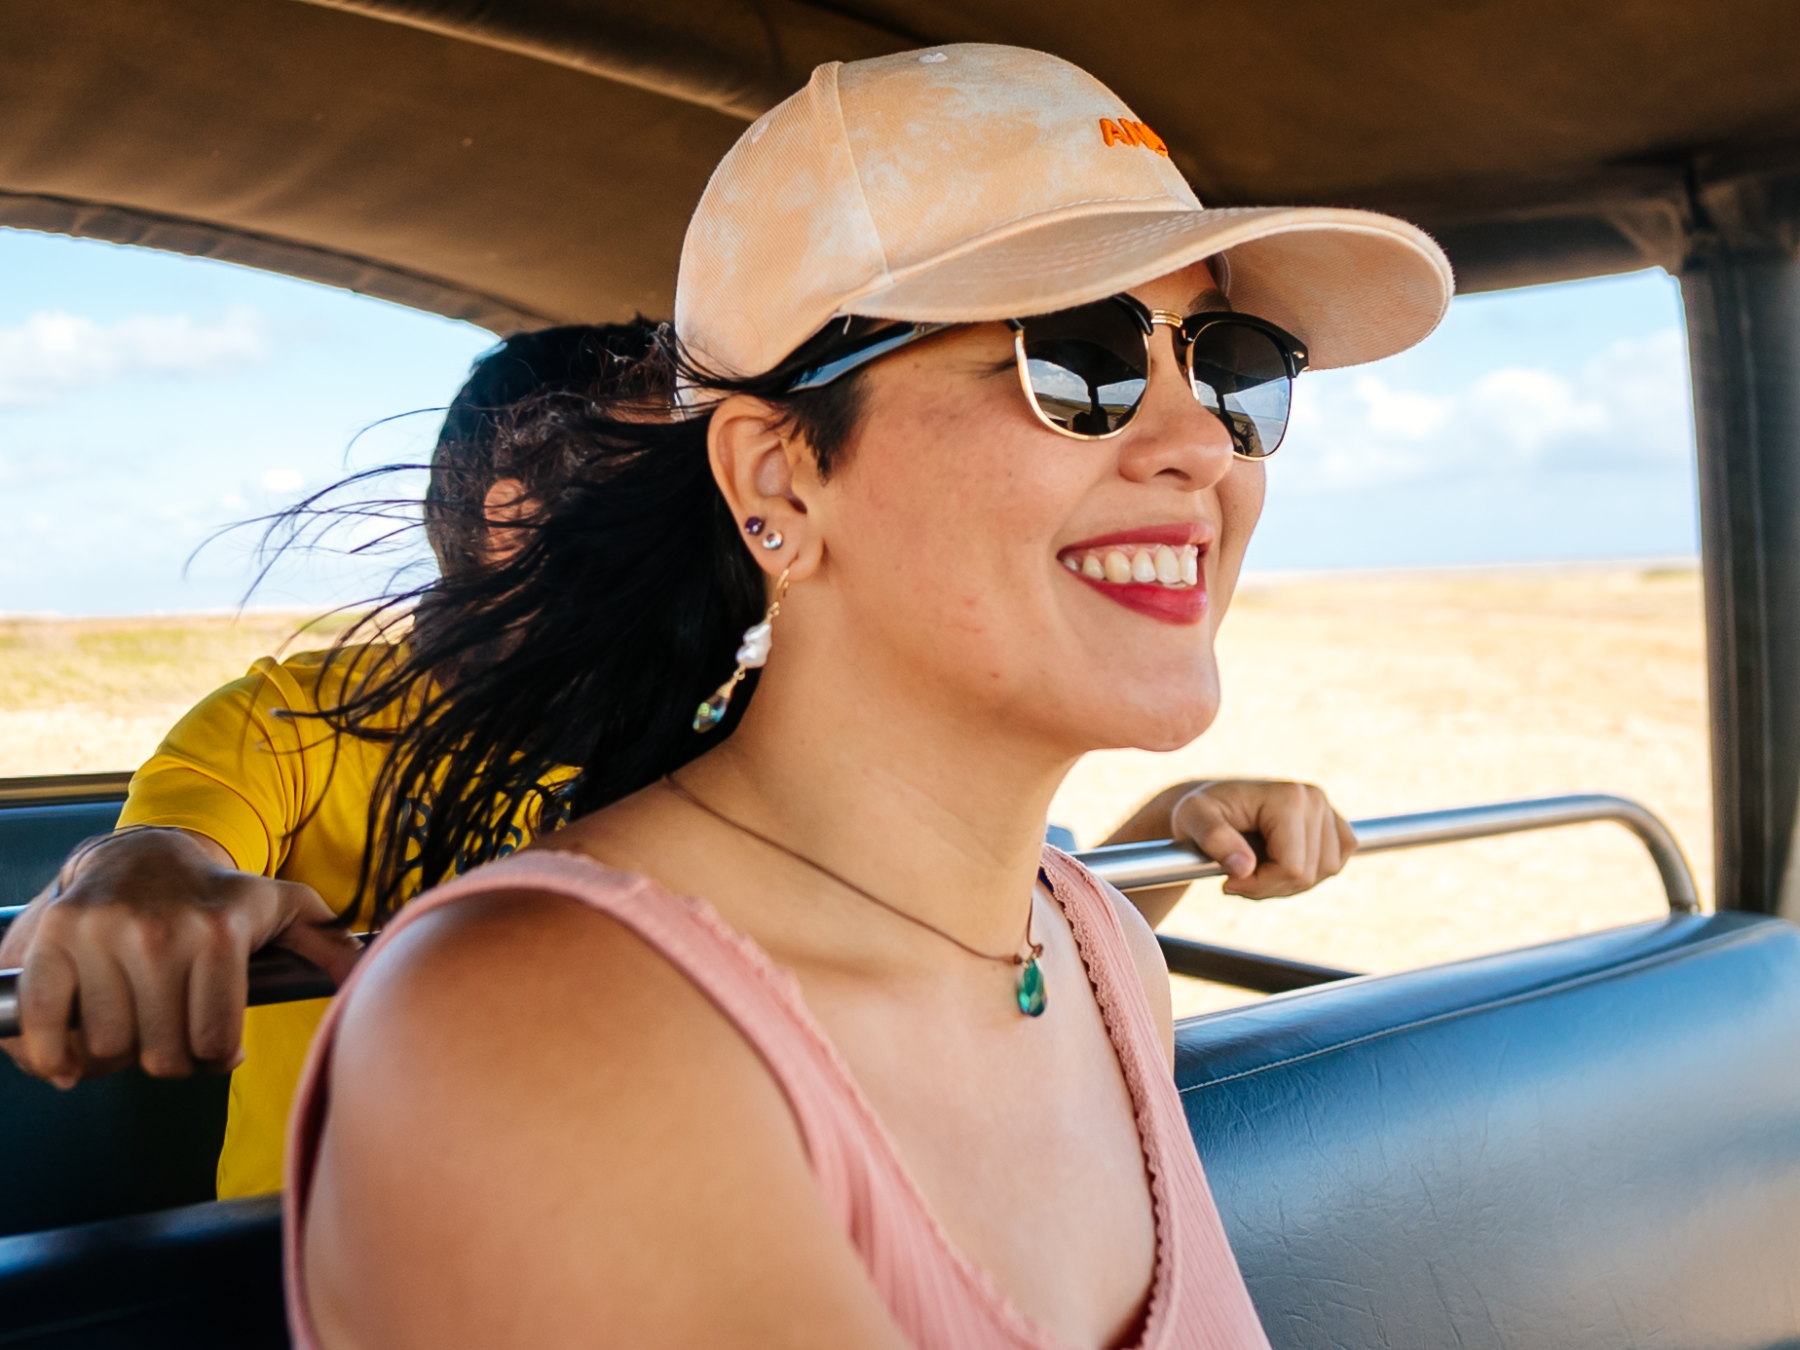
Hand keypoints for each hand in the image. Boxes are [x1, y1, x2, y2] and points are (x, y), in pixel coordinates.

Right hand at [0, 827, 360, 1087]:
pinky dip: (55, 1056)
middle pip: (161, 1055)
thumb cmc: (216, 894)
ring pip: (108, 1048)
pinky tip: (72, 1059)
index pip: (214, 1043)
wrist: (141, 854)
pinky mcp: (54, 940)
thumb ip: (326, 942)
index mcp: (220, 933)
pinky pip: (46, 1025)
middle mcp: (161, 933)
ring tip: (133, 1028)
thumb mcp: (279, 906)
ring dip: (116, 1056)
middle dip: (168, 1059)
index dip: (214, 1057)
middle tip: (169, 1037)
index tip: (211, 1045)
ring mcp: (103, 935)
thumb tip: (363, 975)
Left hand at [1171, 779, 1355, 899]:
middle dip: (1270, 885)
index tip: (1228, 881)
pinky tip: (1278, 862)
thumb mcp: (1193, 819)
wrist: (1210, 805)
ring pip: (1324, 872)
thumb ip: (1214, 839)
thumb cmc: (1199, 811)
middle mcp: (1314, 799)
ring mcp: (1327, 810)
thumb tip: (1243, 867)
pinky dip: (1308, 873)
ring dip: (1286, 882)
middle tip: (1238, 875)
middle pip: (1308, 875)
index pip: (1291, 868)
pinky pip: (1334, 864)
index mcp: (1289, 797)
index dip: (1259, 885)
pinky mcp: (1333, 824)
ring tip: (1255, 867)